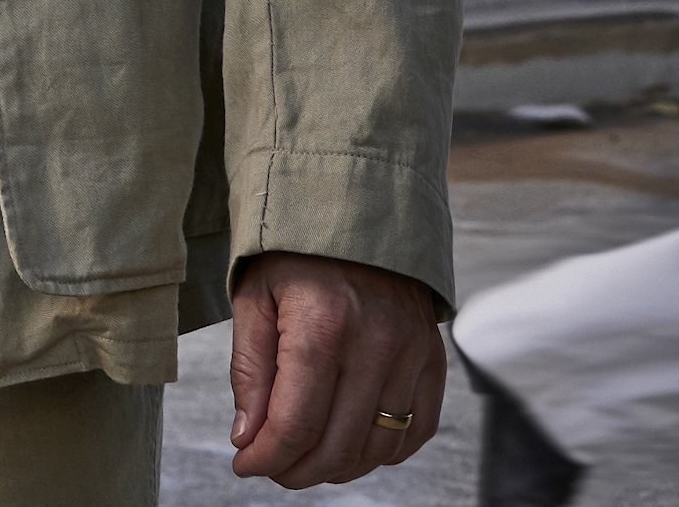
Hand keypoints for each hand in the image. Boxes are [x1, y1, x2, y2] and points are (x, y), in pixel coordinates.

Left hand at [226, 252, 446, 486]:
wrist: (356, 208)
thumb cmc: (295, 251)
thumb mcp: (254, 297)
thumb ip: (250, 371)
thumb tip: (247, 437)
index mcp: (322, 325)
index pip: (296, 423)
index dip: (266, 457)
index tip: (245, 463)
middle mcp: (375, 344)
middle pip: (338, 445)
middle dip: (296, 470)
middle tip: (271, 465)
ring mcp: (412, 353)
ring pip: (378, 447)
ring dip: (338, 467)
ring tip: (305, 457)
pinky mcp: (433, 358)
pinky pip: (418, 430)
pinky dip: (384, 451)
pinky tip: (352, 444)